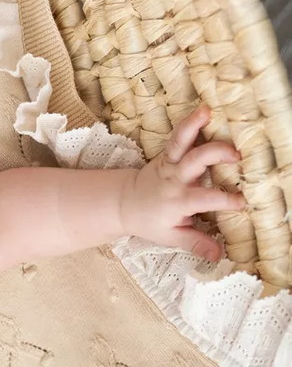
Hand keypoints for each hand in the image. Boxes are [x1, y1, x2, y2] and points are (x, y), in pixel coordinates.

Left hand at [120, 105, 244, 260]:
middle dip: (215, 155)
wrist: (124, 204)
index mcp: (178, 201)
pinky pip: (177, 137)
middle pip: (194, 162)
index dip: (223, 201)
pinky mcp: (167, 154)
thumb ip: (195, 243)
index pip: (204, 200)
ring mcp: (170, 164)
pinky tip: (202, 111)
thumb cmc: (151, 221)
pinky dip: (189, 123)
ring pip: (181, 143)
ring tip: (207, 112)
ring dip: (193, 126)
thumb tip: (219, 256)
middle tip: (236, 155)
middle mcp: (175, 179)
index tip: (241, 202)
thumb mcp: (171, 237)